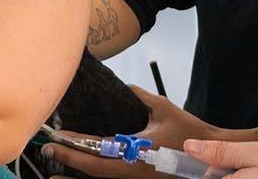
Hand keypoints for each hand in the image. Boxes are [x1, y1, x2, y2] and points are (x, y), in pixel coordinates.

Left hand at [42, 86, 219, 176]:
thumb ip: (141, 97)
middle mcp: (132, 170)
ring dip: (76, 177)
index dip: (75, 144)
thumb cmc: (189, 135)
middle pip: (92, 168)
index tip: (57, 137)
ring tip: (54, 174)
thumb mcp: (164, 109)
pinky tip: (82, 177)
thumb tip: (126, 87)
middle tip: (48, 151)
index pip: (98, 148)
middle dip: (67, 159)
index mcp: (136, 152)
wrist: (210, 159)